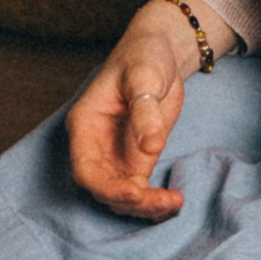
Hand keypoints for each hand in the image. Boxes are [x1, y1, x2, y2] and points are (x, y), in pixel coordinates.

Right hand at [66, 6, 195, 218]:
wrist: (159, 52)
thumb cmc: (144, 56)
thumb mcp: (144, 74)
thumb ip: (145, 110)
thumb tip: (151, 146)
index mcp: (86, 125)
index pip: (86, 169)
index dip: (107, 187)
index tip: (136, 194)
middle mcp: (95, 146)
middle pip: (102, 189)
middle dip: (130, 202)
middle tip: (166, 203)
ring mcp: (115, 156)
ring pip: (121, 196)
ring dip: (145, 207)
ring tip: (175, 203)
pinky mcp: (137, 160)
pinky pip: (140, 190)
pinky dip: (154, 201)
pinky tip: (175, 201)